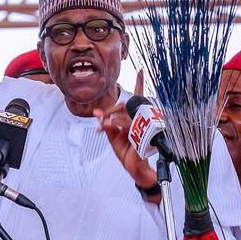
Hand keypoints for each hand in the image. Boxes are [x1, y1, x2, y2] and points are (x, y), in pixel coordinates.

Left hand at [95, 71, 158, 193]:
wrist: (135, 168)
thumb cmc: (127, 152)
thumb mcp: (113, 139)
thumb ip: (107, 126)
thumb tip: (97, 114)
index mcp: (135, 118)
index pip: (138, 98)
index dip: (139, 83)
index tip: (141, 71)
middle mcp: (141, 120)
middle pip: (124, 105)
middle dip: (109, 110)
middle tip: (100, 118)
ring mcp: (142, 126)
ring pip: (124, 114)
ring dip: (110, 119)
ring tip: (103, 126)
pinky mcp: (141, 134)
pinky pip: (125, 124)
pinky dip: (113, 125)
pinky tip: (106, 128)